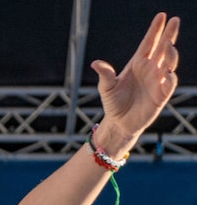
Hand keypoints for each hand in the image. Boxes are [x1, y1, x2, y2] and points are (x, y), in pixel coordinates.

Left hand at [91, 13, 179, 142]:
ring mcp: (157, 81)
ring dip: (170, 53)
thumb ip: (105, 74)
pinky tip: (167, 72)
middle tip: (175, 20)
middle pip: (163, 48)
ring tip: (168, 44)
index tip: (161, 16)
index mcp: (138, 64)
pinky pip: (169, 83)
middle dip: (169, 34)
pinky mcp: (161, 95)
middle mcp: (150, 69)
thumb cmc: (113, 103)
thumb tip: (95, 63)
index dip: (155, 30)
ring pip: (169, 63)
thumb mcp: (106, 87)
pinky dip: (170, 77)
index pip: (149, 43)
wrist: (119, 122)